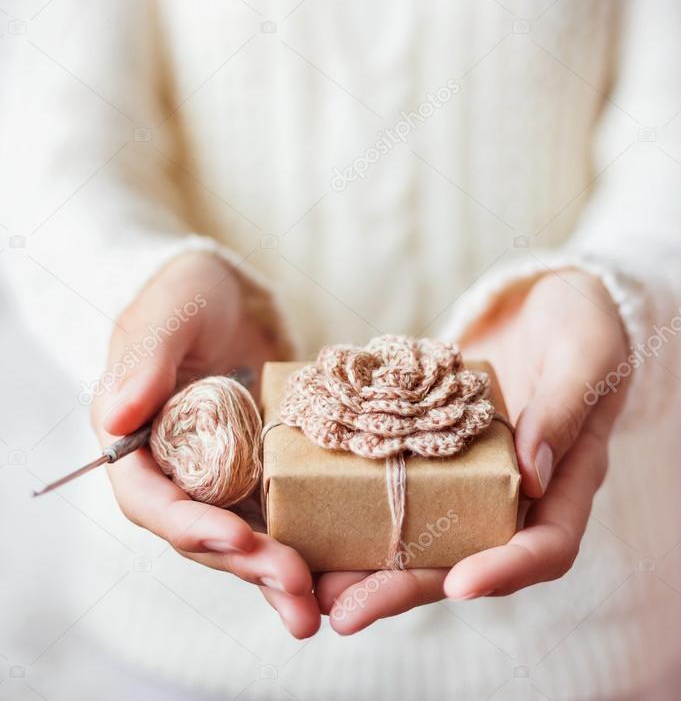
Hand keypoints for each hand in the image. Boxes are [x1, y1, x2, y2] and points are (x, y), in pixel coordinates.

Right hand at [91, 251, 319, 637]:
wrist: (232, 296)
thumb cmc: (188, 294)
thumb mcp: (168, 314)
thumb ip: (145, 358)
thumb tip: (116, 415)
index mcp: (133, 443)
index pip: (150, 500)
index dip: (189, 525)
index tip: (235, 540)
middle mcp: (173, 472)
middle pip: (203, 535)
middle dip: (248, 567)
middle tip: (297, 591)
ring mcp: (218, 479)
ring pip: (244, 540)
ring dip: (279, 575)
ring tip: (322, 607)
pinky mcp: (260, 475)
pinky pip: (281, 517)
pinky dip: (309, 544)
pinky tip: (345, 570)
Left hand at [316, 270, 628, 632]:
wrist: (546, 301)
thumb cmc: (582, 321)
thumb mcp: (585, 353)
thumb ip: (563, 407)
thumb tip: (533, 471)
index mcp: (567, 481)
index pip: (546, 545)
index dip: (505, 569)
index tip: (460, 584)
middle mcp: (518, 493)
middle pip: (465, 558)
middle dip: (406, 588)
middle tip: (346, 611)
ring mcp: (472, 475)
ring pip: (424, 536)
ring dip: (370, 564)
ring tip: (315, 587)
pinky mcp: (435, 452)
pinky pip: (400, 487)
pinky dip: (358, 506)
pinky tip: (311, 516)